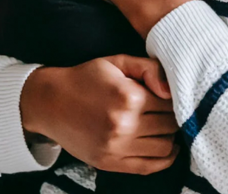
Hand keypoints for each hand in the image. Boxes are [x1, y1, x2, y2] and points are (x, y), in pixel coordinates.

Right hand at [21, 55, 179, 173]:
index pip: (170, 103)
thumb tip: (171, 89)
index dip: (175, 98)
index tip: (173, 95)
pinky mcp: (110, 164)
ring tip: (166, 126)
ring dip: (170, 137)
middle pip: (169, 126)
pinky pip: (149, 167)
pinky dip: (164, 159)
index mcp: (128, 97)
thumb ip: (149, 68)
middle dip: (174, 116)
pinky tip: (166, 147)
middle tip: (172, 110)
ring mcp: (117, 148)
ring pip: (164, 147)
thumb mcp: (117, 62)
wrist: (52, 102)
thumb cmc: (87, 78)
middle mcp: (124, 125)